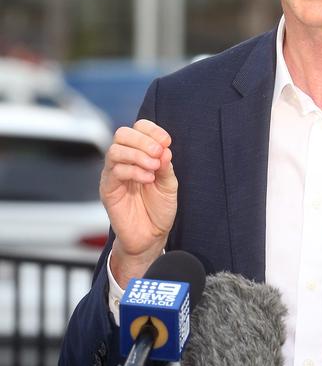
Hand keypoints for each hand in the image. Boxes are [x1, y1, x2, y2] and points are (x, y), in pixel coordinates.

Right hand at [99, 119, 177, 283]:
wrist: (150, 237)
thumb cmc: (158, 209)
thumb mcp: (169, 185)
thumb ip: (166, 167)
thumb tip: (164, 149)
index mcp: (139, 155)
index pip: (138, 128)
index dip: (152, 130)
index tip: (166, 141)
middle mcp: (124, 161)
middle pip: (122, 134)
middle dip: (142, 140)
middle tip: (158, 153)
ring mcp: (114, 174)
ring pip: (115, 150)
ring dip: (138, 155)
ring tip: (154, 168)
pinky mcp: (108, 189)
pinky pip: (114, 171)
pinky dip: (133, 171)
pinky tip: (147, 179)